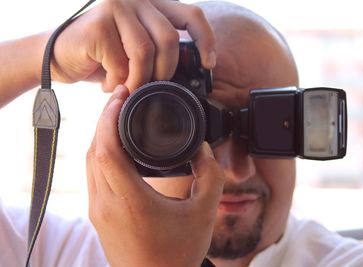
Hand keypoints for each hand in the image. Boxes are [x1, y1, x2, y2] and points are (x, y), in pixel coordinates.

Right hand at [51, 0, 215, 90]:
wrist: (59, 58)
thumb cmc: (103, 58)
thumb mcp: (138, 52)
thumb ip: (162, 51)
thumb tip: (193, 68)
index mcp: (152, 4)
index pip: (191, 15)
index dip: (205, 40)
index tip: (209, 64)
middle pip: (170, 38)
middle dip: (165, 71)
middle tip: (152, 86)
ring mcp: (116, 6)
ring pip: (146, 51)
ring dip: (139, 79)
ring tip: (127, 87)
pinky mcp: (98, 22)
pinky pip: (122, 62)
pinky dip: (118, 81)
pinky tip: (107, 83)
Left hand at [86, 85, 225, 266]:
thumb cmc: (179, 254)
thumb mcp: (204, 212)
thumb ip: (210, 176)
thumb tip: (203, 149)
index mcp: (129, 200)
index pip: (106, 148)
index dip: (109, 117)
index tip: (120, 96)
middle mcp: (106, 204)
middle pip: (93, 151)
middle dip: (103, 120)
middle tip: (120, 100)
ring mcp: (98, 212)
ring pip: (89, 164)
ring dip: (99, 137)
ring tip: (117, 118)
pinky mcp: (98, 217)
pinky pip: (92, 177)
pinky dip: (100, 155)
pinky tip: (115, 148)